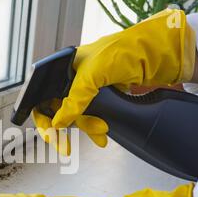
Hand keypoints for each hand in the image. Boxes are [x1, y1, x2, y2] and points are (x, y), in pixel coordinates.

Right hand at [33, 9, 196, 152]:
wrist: (156, 55)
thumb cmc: (123, 52)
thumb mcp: (93, 74)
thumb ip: (74, 98)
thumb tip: (58, 123)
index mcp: (63, 68)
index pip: (41, 96)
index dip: (43, 117)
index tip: (50, 134)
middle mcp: (72, 79)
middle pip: (58, 111)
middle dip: (68, 127)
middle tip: (67, 145)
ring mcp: (88, 90)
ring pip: (76, 118)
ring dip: (86, 127)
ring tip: (101, 131)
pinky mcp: (102, 99)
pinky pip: (91, 119)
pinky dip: (95, 130)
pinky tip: (102, 136)